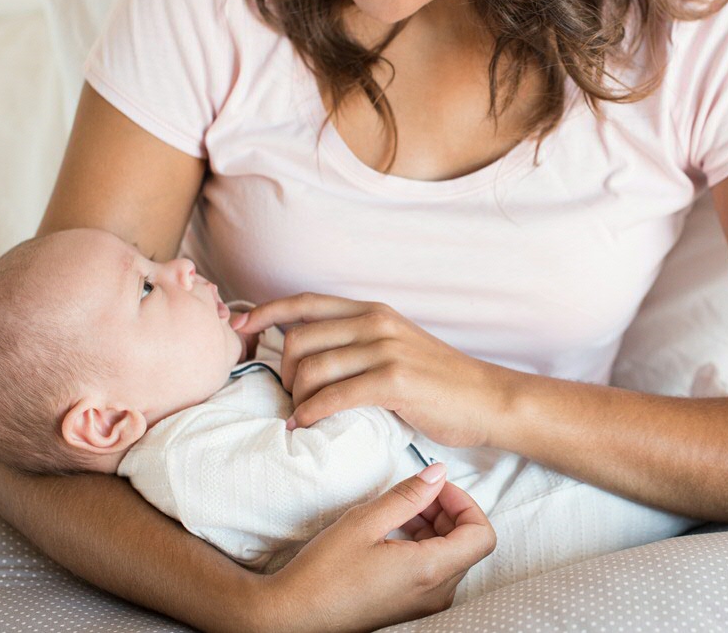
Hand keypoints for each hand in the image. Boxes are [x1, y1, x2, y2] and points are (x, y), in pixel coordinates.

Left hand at [232, 294, 513, 447]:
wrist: (487, 399)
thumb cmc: (439, 381)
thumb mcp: (397, 346)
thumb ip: (358, 343)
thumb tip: (309, 355)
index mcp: (374, 311)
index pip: (307, 303)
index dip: (267, 312)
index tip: (241, 327)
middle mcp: (376, 323)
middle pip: (299, 339)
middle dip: (283, 372)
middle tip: (290, 398)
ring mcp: (386, 349)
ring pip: (311, 368)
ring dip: (295, 398)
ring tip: (300, 415)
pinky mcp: (394, 380)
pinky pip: (333, 395)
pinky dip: (311, 412)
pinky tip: (305, 425)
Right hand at [250, 463, 495, 632]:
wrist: (292, 617)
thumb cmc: (323, 573)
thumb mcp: (365, 522)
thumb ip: (409, 496)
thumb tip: (439, 473)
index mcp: (430, 572)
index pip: (482, 535)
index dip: (466, 503)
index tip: (438, 487)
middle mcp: (436, 593)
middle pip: (468, 544)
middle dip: (449, 511)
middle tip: (417, 492)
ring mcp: (425, 604)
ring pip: (452, 556)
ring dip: (435, 527)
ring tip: (400, 510)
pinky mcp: (411, 607)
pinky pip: (435, 571)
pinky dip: (424, 545)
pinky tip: (394, 532)